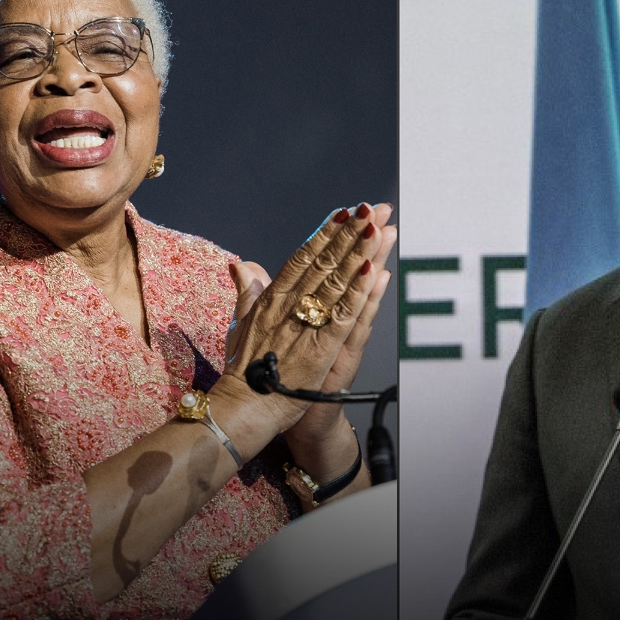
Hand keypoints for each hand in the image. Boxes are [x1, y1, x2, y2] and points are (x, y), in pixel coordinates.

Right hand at [218, 203, 395, 434]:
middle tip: (373, 209)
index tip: (344, 212)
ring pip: (337, 284)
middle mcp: (289, 308)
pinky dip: (359, 295)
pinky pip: (344, 318)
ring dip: (359, 254)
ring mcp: (305, 327)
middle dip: (351, 234)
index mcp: (272, 300)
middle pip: (325, 263)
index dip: (325, 233)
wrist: (244, 411)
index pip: (303, 258)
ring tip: (378, 228)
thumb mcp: (241, 326)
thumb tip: (242, 264)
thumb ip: (247, 293)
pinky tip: (374, 274)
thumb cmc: (245, 371)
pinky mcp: (321, 351)